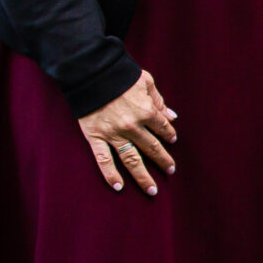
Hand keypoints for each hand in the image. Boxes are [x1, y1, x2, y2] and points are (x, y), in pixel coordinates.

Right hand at [79, 71, 175, 194]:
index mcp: (146, 111)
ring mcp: (114, 134)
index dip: (169, 134)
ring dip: (143, 176)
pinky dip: (110, 174)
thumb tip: (172, 117)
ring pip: (131, 160)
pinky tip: (118, 186)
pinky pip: (103, 160)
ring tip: (152, 190)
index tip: (172, 140)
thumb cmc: (120, 75)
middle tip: (171, 170)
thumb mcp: (146, 82)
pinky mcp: (96, 137)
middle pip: (152, 148)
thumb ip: (159, 101)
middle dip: (163, 161)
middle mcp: (132, 126)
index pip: (162, 128)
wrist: (90, 73)